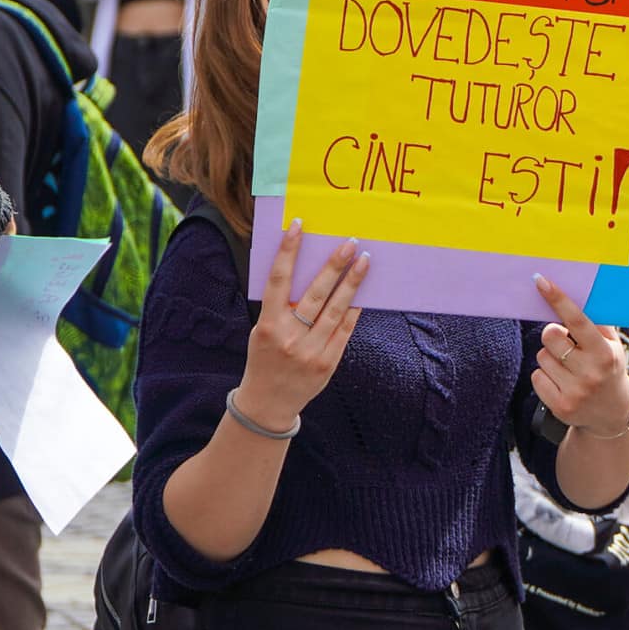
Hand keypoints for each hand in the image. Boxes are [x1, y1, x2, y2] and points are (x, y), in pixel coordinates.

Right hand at [233, 219, 367, 432]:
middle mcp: (290, 336)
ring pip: (337, 309)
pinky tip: (364, 292)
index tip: (298, 226)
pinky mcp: (329, 362)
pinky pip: (346, 329)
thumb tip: (309, 275)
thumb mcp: (263, 332)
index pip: (279, 280)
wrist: (268, 403)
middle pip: (316, 293)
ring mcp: (312, 350)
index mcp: (269, 324)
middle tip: (350, 242)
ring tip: (365, 260)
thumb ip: (282, 308)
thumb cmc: (265, 359)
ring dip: (352, 282)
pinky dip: (355, 309)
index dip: (288, 251)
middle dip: (334, 265)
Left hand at [532, 274, 628, 435]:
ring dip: (550, 358)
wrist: (612, 415)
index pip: (578, 321)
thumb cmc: (609, 369)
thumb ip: (596, 323)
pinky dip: (545, 377)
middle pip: (549, 336)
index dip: (558, 299)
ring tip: (568, 368)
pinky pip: (536, 377)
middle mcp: (590, 373)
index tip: (541, 281)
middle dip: (553, 335)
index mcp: (605, 353)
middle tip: (566, 344)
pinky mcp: (559, 406)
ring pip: (541, 357)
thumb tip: (574, 295)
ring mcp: (574, 392)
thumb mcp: (612, 346)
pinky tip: (561, 383)